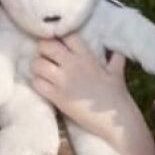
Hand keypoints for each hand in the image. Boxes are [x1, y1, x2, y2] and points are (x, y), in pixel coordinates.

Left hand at [31, 33, 154, 154]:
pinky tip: (42, 84)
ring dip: (36, 66)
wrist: (115, 119)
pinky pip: (37, 83)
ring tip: (41, 70)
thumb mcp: (117, 72)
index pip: (66, 35)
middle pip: (46, 46)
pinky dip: (36, 82)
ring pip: (37, 64)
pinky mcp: (57, 97)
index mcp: (86, 56)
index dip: (58, 35)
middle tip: (45, 55)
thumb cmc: (117, 95)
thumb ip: (115, 58)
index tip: (56, 39)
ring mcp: (63, 81)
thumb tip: (117, 51)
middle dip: (42, 48)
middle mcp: (72, 64)